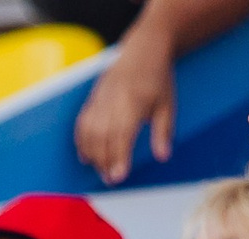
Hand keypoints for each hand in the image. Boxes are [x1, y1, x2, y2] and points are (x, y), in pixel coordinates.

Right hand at [73, 19, 178, 183]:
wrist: (143, 48)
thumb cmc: (158, 78)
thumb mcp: (167, 105)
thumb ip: (163, 132)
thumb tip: (162, 156)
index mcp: (133, 103)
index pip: (121, 135)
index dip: (118, 158)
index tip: (118, 176)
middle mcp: (113, 101)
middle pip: (102, 137)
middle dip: (104, 161)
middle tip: (110, 180)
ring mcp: (101, 98)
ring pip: (89, 131)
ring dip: (92, 154)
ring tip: (99, 170)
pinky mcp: (94, 97)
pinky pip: (82, 122)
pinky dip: (81, 140)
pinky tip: (85, 155)